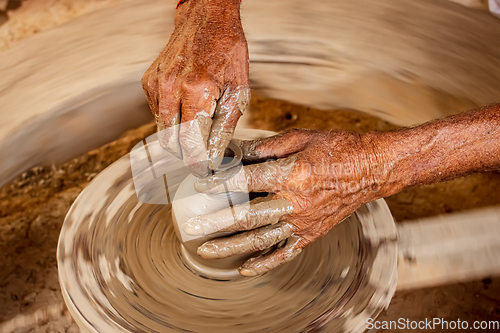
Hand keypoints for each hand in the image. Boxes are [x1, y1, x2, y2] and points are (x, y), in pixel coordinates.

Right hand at [141, 0, 248, 175]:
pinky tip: (187, 108)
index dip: (198, 163)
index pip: (191, 142)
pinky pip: (158, 114)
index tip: (206, 172)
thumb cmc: (228, 52)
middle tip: (204, 157)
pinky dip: (172, 120)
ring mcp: (156, 84)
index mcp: (197, 90)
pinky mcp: (148, 82)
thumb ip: (224, 127)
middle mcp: (170, 87)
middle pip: (171, 142)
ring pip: (162, 130)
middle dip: (187, 155)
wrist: (206, 20)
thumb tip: (215, 157)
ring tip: (199, 130)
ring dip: (180, 138)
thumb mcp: (238, 90)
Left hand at [185, 129, 395, 275]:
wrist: (372, 169)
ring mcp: (304, 222)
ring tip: (206, 251)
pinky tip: (243, 270)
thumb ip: (264, 148)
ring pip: (261, 240)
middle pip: (247, 217)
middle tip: (191, 229)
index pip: (245, 181)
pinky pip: (284, 253)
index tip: (199, 184)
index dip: (218, 182)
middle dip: (215, 223)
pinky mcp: (312, 234)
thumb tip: (233, 151)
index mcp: (292, 174)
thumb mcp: (300, 138)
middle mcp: (296, 202)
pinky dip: (264, 263)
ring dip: (231, 247)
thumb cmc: (337, 148)